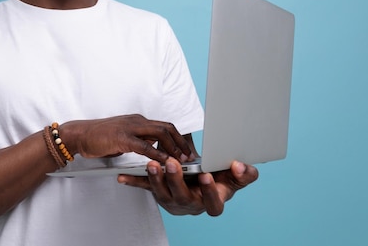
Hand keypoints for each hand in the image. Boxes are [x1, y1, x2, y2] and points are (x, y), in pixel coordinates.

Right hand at [60, 115, 192, 163]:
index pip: (164, 126)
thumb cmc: (98, 138)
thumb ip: (138, 140)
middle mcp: (137, 121)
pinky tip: (163, 162)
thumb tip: (152, 147)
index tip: (185, 151)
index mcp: (138, 121)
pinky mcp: (122, 138)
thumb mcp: (123, 137)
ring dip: (173, 148)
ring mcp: (130, 128)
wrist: (79, 135)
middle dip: (180, 143)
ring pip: (159, 133)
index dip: (177, 138)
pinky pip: (144, 146)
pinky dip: (156, 154)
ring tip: (180, 160)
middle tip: (189, 157)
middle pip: (167, 128)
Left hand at [117, 157, 258, 215]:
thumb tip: (240, 166)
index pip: (213, 203)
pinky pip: (145, 188)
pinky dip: (133, 182)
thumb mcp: (237, 178)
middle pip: (183, 197)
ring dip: (156, 179)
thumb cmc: (221, 179)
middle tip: (172, 163)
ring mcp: (173, 199)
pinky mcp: (159, 192)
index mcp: (212, 201)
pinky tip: (122, 177)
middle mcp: (191, 204)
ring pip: (163, 194)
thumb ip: (245, 174)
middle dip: (176, 180)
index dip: (210, 192)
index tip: (207, 175)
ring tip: (151, 164)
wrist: (205, 180)